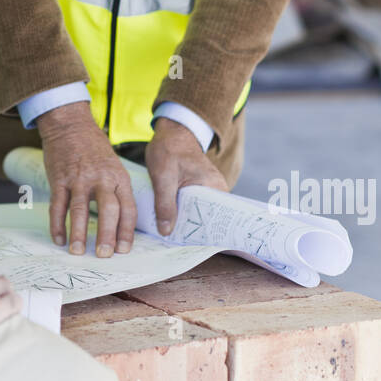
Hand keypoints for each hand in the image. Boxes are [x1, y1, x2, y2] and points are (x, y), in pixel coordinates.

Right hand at [36, 101, 136, 257]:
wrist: (71, 125)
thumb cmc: (95, 150)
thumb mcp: (115, 167)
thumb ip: (118, 192)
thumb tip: (121, 226)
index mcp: (119, 178)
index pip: (128, 208)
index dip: (127, 231)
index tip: (124, 250)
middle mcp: (101, 178)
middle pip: (108, 210)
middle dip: (107, 235)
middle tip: (104, 255)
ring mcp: (78, 178)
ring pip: (80, 210)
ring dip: (78, 233)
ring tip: (77, 252)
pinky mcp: (59, 179)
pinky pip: (58, 205)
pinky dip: (57, 224)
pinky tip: (59, 239)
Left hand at [146, 117, 227, 236]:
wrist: (171, 132)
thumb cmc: (169, 149)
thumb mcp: (163, 176)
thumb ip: (165, 203)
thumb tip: (166, 231)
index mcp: (215, 187)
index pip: (217, 217)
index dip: (205, 233)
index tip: (194, 248)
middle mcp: (216, 190)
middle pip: (206, 219)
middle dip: (192, 231)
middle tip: (177, 247)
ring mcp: (207, 191)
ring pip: (197, 214)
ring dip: (185, 224)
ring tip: (173, 241)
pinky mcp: (198, 191)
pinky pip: (192, 208)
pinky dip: (182, 215)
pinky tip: (171, 226)